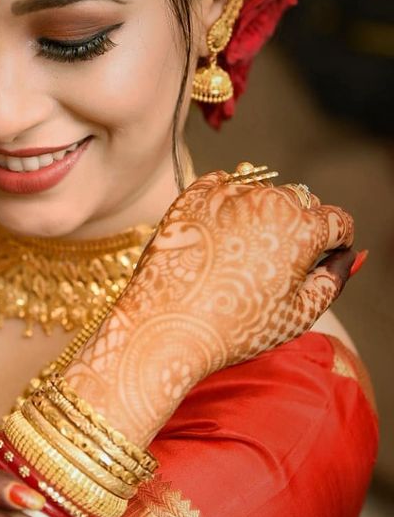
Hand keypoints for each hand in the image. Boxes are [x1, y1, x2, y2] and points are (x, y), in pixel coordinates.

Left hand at [65, 169, 355, 443]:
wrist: (165, 329)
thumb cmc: (234, 330)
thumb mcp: (297, 315)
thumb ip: (332, 281)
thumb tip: (350, 257)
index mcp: (303, 229)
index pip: (337, 220)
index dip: (335, 242)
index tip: (321, 259)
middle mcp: (269, 201)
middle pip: (301, 203)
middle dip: (299, 226)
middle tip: (277, 265)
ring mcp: (228, 194)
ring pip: (262, 192)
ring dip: (262, 213)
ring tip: (241, 255)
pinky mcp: (193, 196)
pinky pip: (222, 186)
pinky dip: (226, 202)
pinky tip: (218, 233)